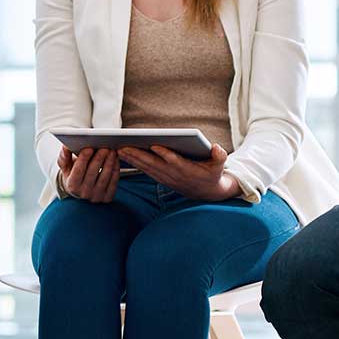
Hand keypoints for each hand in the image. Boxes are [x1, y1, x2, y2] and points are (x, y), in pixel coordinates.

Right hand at [57, 147, 121, 202]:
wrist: (81, 190)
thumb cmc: (73, 175)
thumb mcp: (66, 167)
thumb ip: (64, 156)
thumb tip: (65, 147)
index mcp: (72, 185)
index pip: (78, 170)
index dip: (83, 159)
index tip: (89, 148)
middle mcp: (84, 193)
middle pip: (93, 173)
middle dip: (99, 158)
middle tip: (104, 147)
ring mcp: (97, 196)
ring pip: (105, 177)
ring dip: (109, 162)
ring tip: (111, 151)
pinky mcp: (108, 197)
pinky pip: (114, 181)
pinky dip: (115, 169)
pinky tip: (116, 159)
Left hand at [117, 144, 239, 201]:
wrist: (207, 192)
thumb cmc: (212, 173)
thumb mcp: (220, 165)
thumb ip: (220, 156)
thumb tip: (217, 148)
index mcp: (188, 170)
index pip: (176, 162)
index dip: (165, 154)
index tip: (155, 145)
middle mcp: (175, 175)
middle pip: (154, 165)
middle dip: (139, 156)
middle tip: (124, 146)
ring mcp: (166, 178)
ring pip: (147, 168)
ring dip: (133, 160)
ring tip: (119, 149)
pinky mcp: (161, 179)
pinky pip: (146, 171)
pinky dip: (135, 164)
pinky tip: (124, 156)